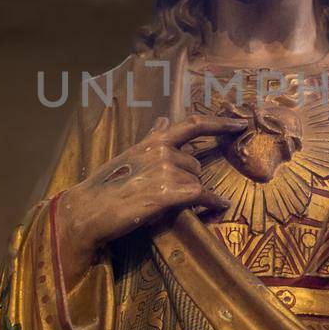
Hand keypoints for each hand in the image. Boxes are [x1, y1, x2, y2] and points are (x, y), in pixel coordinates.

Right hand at [55, 114, 245, 269]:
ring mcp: (166, 171)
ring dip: (191, 193)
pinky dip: (213, 202)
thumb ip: (151, 138)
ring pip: (196, 181)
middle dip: (189, 177)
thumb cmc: (106, 186)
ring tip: (171, 204)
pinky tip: (219, 207)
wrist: (88, 210)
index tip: (240, 124)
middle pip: (195, 164)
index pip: (193, 125)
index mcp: (153, 141)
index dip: (220, 123)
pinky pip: (201, 195)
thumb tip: (163, 119)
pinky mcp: (168, 193)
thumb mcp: (129, 155)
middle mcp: (162, 151)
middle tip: (169, 193)